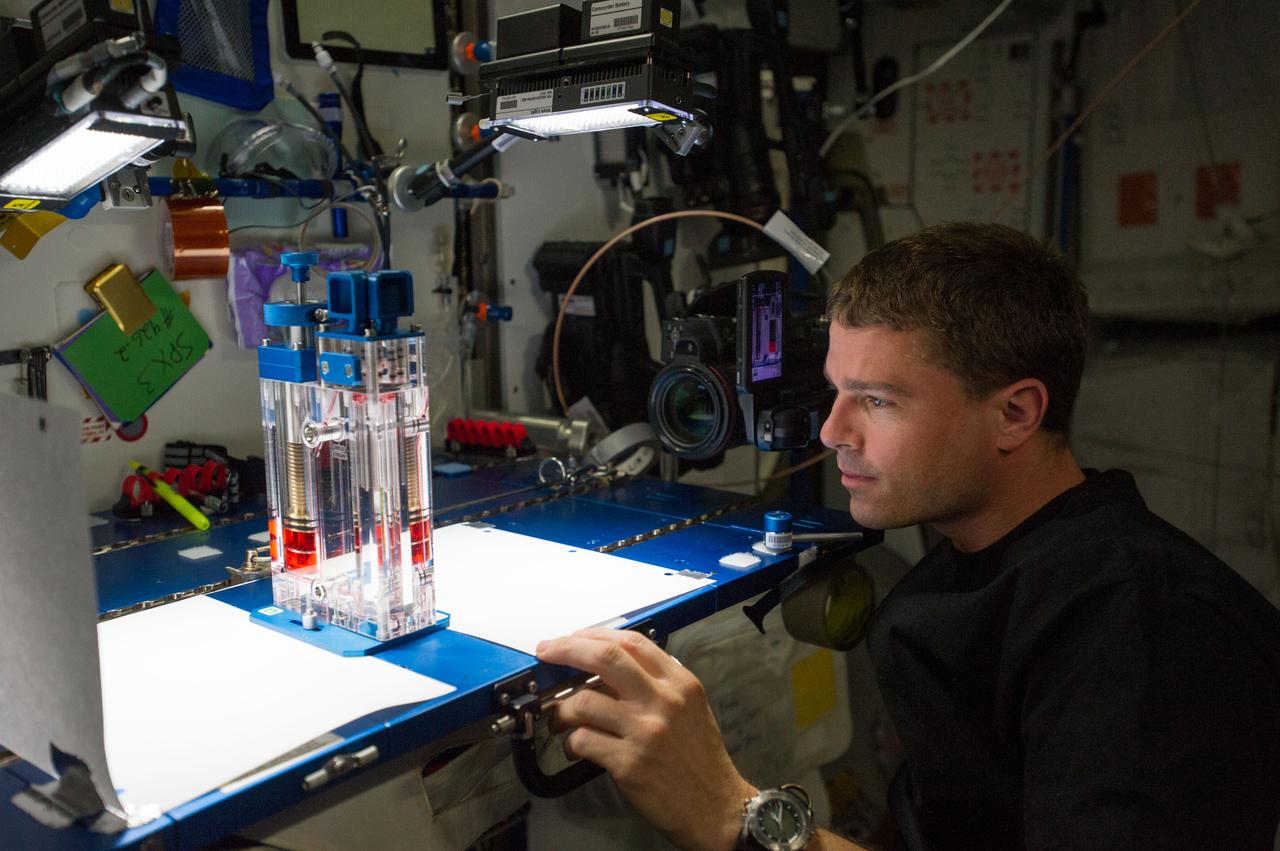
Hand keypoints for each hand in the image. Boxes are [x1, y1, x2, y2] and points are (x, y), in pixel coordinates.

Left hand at [536, 627, 755, 850]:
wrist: (716, 808)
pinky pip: (582, 740)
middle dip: (566, 649)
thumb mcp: (691, 707)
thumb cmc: (701, 759)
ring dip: (561, 709)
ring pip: (583, 701)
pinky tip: (575, 747)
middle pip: (605, 658)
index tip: (573, 638)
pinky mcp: (628, 763)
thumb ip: (659, 683)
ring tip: (560, 719)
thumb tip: (611, 666)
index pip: (632, 643)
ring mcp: (644, 732)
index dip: (595, 635)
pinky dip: (571, 742)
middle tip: (546, 652)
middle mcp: (662, 701)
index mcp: (680, 683)